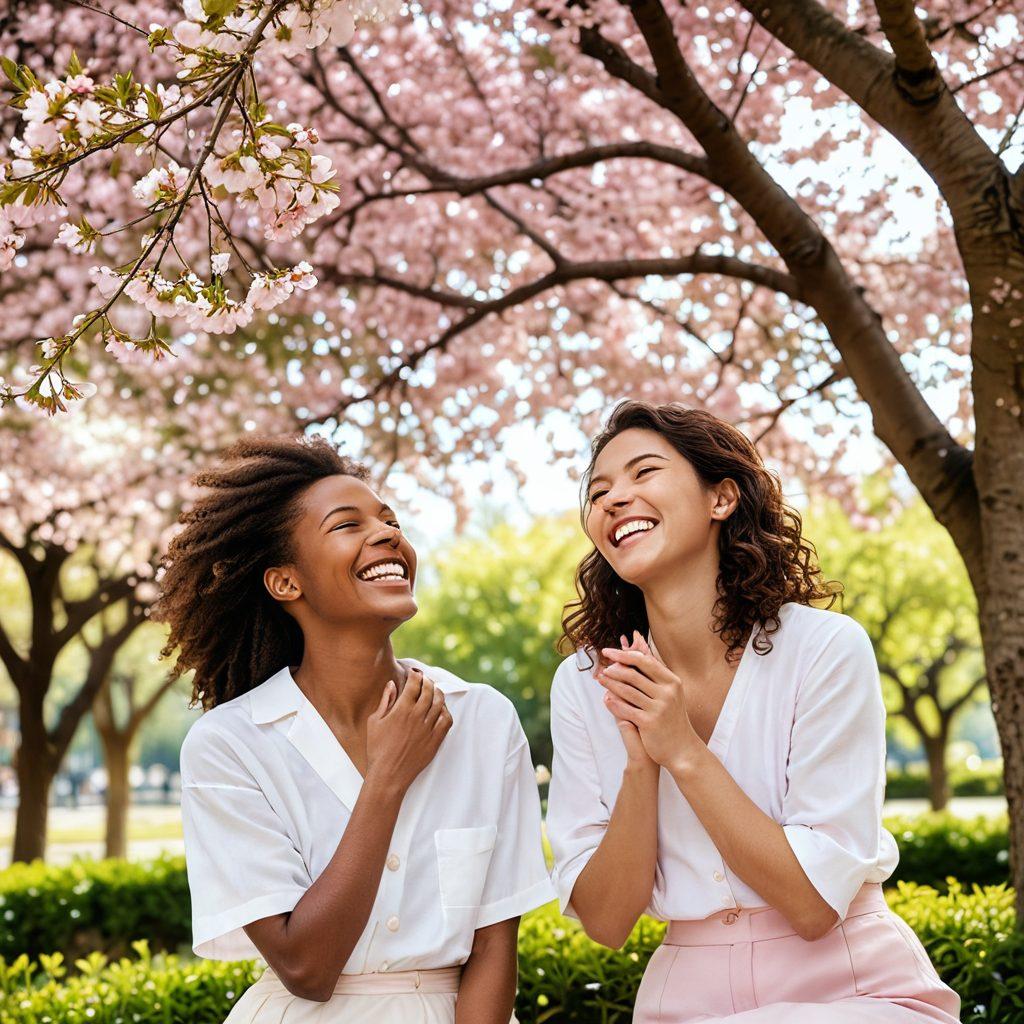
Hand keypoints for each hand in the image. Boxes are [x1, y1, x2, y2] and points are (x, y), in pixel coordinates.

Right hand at [366, 666, 451, 792]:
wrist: (388, 774)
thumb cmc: (377, 749)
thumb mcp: (375, 722)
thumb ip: (385, 701)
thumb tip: (391, 684)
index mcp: (402, 710)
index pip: (414, 684)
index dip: (416, 675)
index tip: (414, 673)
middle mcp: (417, 716)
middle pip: (429, 690)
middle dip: (427, 681)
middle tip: (425, 680)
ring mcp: (428, 728)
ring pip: (440, 703)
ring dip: (437, 693)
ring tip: (434, 690)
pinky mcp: (436, 740)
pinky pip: (447, 720)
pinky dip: (445, 710)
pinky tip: (440, 709)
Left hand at [597, 633, 658, 775]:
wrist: (681, 748)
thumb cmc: (671, 718)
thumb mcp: (668, 693)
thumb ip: (654, 674)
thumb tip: (636, 650)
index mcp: (672, 681)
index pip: (645, 661)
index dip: (625, 654)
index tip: (609, 651)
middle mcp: (667, 692)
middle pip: (635, 674)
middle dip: (615, 668)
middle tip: (602, 666)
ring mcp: (659, 707)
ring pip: (628, 691)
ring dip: (611, 684)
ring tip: (600, 679)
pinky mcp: (650, 722)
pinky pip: (626, 709)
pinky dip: (614, 703)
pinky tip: (605, 699)